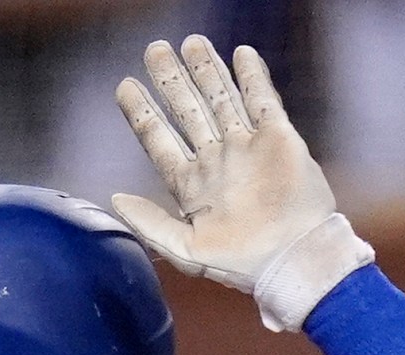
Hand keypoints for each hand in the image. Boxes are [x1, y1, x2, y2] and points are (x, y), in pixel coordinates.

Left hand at [111, 37, 371, 330]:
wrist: (290, 260)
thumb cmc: (239, 263)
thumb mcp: (184, 249)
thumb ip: (148, 222)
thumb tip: (114, 198)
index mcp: (191, 185)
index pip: (159, 140)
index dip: (142, 113)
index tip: (124, 86)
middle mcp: (217, 161)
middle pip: (188, 110)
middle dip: (171, 80)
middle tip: (154, 50)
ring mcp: (247, 148)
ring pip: (222, 99)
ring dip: (207, 70)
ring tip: (191, 41)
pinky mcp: (279, 139)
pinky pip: (263, 101)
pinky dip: (252, 77)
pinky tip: (240, 54)